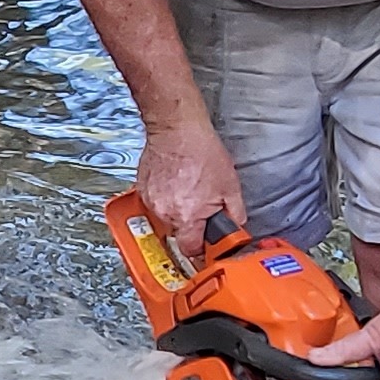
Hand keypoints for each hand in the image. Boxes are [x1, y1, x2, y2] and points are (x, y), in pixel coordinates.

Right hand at [138, 124, 247, 254]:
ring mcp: (151, 201)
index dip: (201, 249)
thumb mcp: (230, 185)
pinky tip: (175, 181)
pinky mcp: (142, 189)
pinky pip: (156, 203)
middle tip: (201, 204)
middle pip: (179, 233)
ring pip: (167, 217)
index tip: (206, 244)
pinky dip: (165, 197)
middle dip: (191, 224)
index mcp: (188, 217)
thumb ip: (235, 213)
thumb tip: (237, 227)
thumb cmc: (202, 152)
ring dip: (177, 209)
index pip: (191, 250)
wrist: (177, 130)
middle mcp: (166, 213)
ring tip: (188, 188)